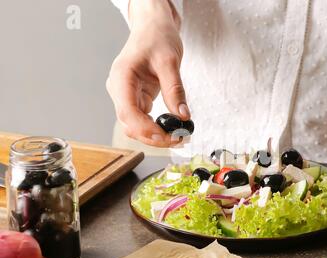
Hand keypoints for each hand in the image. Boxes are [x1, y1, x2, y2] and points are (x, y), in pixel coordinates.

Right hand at [106, 0, 189, 146]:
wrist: (153, 27)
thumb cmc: (157, 37)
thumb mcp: (170, 61)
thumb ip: (175, 90)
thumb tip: (183, 116)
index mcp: (122, 77)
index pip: (127, 111)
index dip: (144, 128)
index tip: (165, 136)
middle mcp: (119, 89)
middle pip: (130, 123)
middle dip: (153, 136)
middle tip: (179, 139)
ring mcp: (126, 95)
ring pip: (136, 125)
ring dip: (156, 135)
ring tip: (179, 136)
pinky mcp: (136, 98)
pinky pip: (143, 119)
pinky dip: (157, 127)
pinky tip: (173, 128)